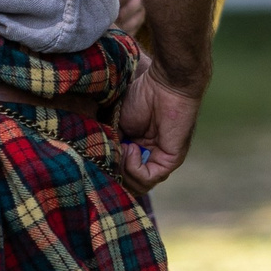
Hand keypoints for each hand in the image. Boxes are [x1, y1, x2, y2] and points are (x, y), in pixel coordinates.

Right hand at [114, 62, 203, 190]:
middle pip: (129, 184)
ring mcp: (160, 160)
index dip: (110, 168)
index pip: (122, 174)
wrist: (164, 85)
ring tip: (122, 147)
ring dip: (124, 169)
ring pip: (138, 185)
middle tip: (111, 152)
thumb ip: (112, 146)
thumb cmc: (141, 98)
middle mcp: (149, 157)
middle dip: (116, 171)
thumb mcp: (117, 125)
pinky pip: (148, 177)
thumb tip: (104, 165)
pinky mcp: (170, 161)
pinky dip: (134, 167)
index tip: (100, 155)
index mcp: (137, 149)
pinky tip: (132, 148)